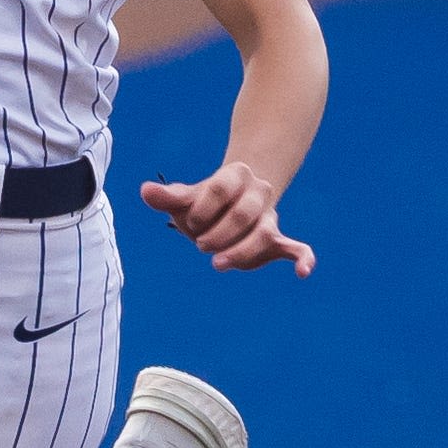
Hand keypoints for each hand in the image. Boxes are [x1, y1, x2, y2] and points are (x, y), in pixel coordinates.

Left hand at [143, 160, 314, 275]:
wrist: (231, 205)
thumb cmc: (204, 203)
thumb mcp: (186, 197)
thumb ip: (168, 196)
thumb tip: (144, 191)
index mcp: (235, 175)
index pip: (219, 188)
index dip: (201, 208)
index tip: (188, 222)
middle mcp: (258, 193)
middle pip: (243, 213)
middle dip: (219, 233)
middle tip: (200, 246)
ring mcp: (269, 217)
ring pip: (264, 232)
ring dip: (241, 251)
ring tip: (218, 264)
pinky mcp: (277, 240)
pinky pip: (296, 247)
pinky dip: (303, 259)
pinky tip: (303, 272)